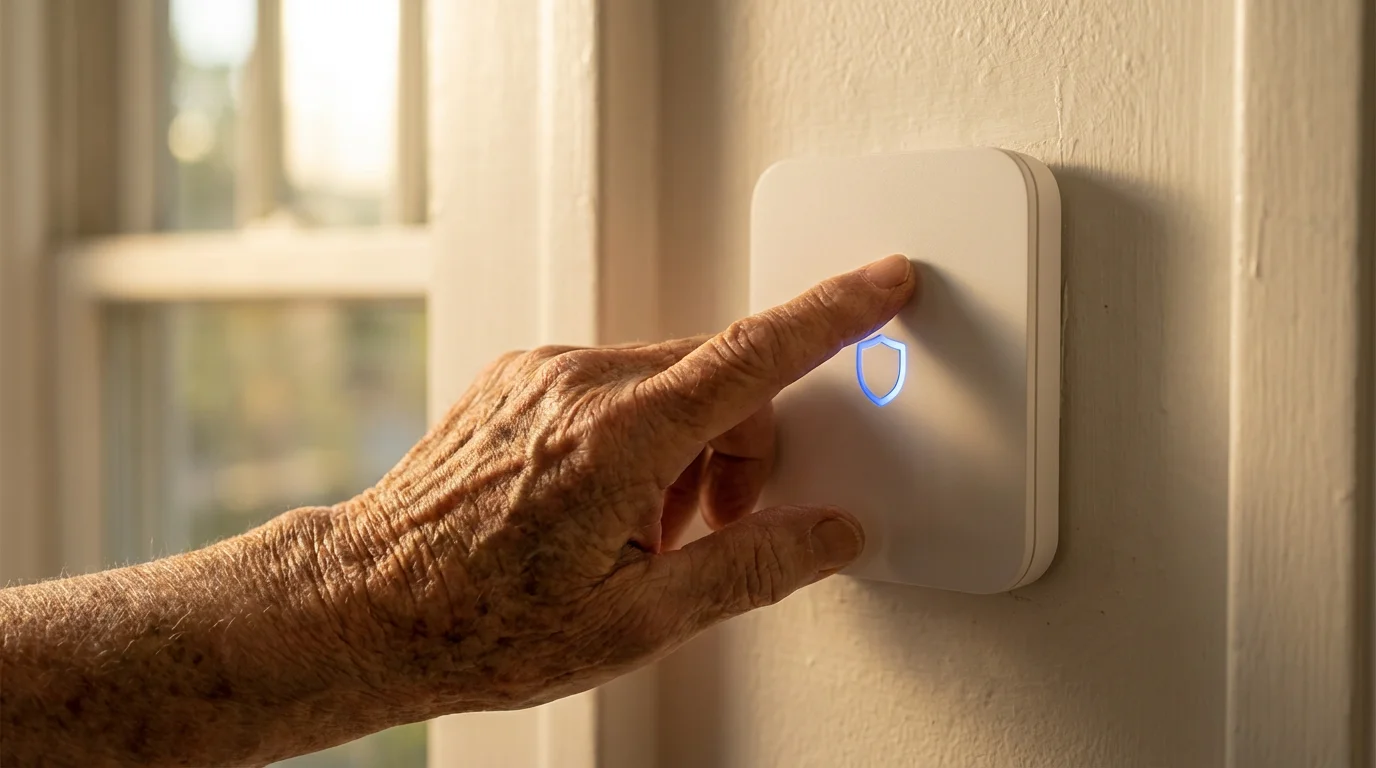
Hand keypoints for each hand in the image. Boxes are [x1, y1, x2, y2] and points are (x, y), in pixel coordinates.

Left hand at [313, 254, 918, 711]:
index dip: (836, 315)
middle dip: (743, 450)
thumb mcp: (640, 624)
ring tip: (640, 532)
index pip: (756, 355)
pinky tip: (602, 502)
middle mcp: (579, 382)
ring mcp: (542, 372)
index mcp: (620, 438)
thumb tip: (832, 535)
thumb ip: (754, 568)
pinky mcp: (519, 377)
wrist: (367, 605)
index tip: (884, 284)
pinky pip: (616, 383)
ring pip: (670, 381)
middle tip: (708, 531)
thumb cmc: (482, 623)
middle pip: (721, 379)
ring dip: (687, 448)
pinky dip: (639, 434)